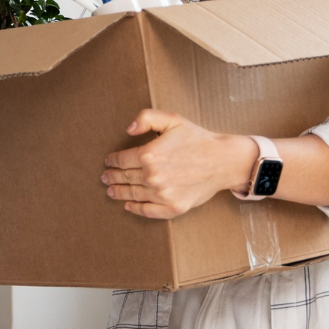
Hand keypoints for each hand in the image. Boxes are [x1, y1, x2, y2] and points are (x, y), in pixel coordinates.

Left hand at [102, 110, 255, 219]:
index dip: (112, 160)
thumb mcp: (172, 120)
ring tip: (111, 191)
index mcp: (149, 155)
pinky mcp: (173, 207)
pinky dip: (135, 208)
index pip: (121, 160)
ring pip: (132, 194)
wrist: (223, 160)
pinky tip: (128, 205)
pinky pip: (148, 210)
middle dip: (112, 177)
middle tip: (105, 177)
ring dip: (118, 193)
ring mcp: (162, 194)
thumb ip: (147, 118)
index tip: (108, 162)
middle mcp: (153, 176)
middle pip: (124, 177)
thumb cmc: (197, 139)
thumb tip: (128, 129)